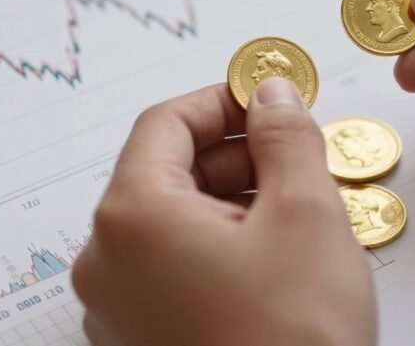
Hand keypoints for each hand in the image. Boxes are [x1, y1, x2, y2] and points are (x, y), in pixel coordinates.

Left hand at [72, 79, 374, 345]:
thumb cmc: (292, 340)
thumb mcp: (306, 213)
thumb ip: (286, 136)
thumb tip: (272, 94)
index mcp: (131, 217)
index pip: (166, 123)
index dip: (223, 100)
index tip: (267, 96)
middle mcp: (107, 262)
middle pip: (166, 172)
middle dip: (235, 153)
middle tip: (295, 148)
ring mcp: (119, 309)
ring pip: (173, 223)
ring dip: (231, 199)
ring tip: (296, 205)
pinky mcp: (143, 341)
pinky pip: (173, 268)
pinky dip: (218, 245)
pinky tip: (272, 254)